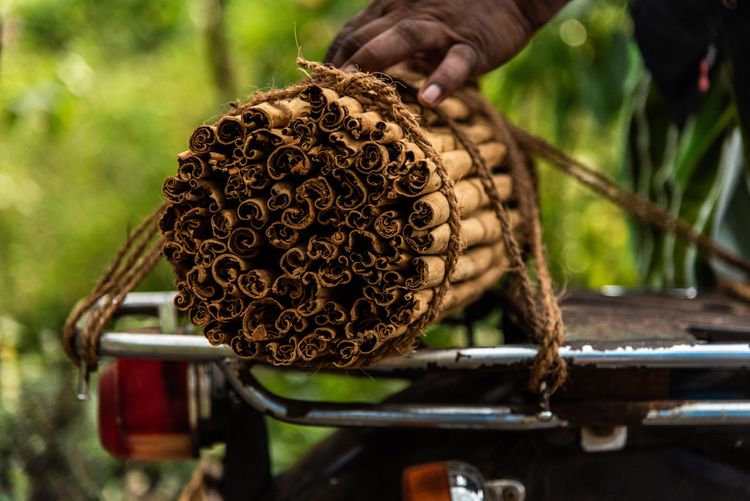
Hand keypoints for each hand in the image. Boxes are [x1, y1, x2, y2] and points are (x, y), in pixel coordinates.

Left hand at [325, 0, 568, 105]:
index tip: (314, 90)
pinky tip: (427, 100)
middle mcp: (409, 15)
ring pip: (403, 38)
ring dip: (375, 60)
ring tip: (355, 85)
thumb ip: (386, 41)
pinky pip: (455, 63)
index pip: (349, 33)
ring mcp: (441, 30)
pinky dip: (441, 80)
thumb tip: (356, 75)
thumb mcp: (414, 22)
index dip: (328, 60)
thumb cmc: (456, 15)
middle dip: (339, 64)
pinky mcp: (471, 46)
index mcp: (392, 11)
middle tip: (322, 98)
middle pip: (365, 35)